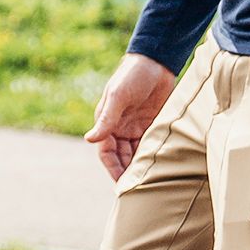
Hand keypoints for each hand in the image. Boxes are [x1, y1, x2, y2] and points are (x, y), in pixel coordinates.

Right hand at [84, 53, 176, 179]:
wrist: (157, 61)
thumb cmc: (132, 75)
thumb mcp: (118, 97)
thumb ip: (106, 119)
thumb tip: (89, 140)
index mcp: (108, 122)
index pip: (106, 152)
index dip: (112, 168)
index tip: (121, 184)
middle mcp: (120, 127)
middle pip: (121, 157)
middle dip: (126, 172)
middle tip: (136, 189)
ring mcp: (136, 127)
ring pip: (135, 153)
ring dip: (139, 166)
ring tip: (149, 182)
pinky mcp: (152, 124)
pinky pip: (150, 145)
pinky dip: (152, 156)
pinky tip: (160, 166)